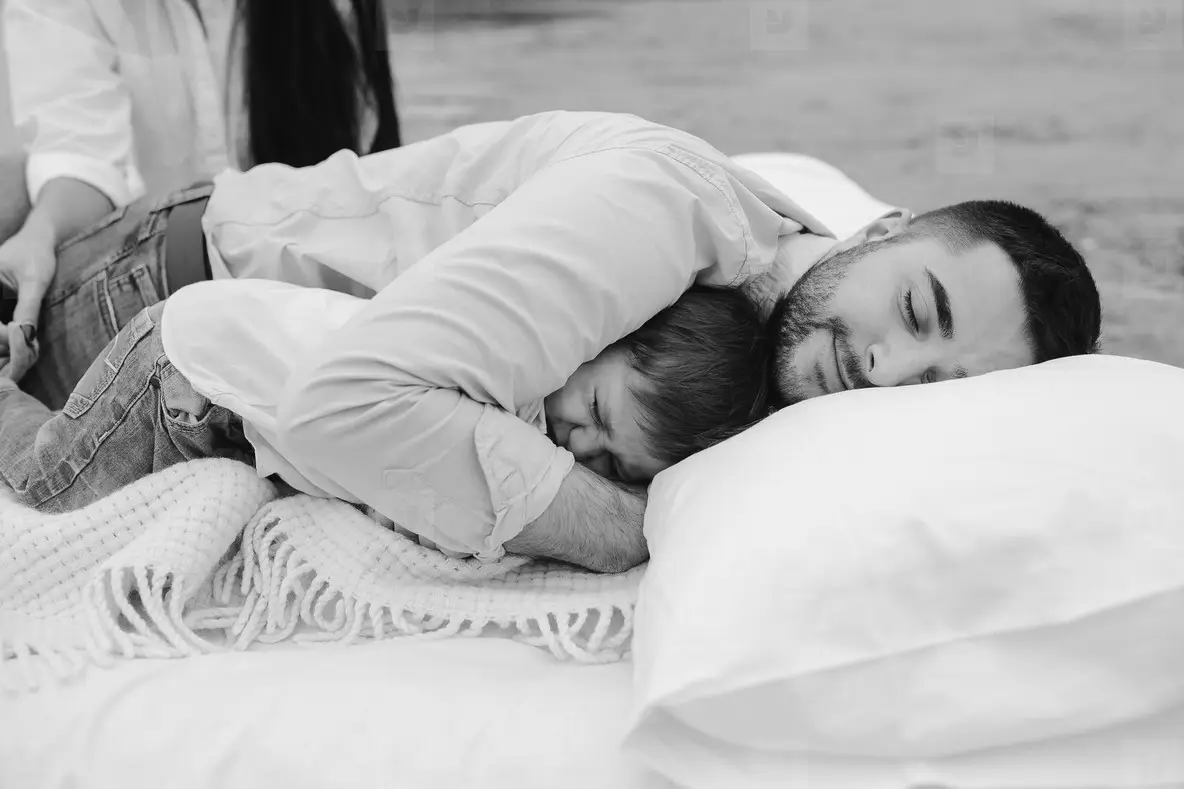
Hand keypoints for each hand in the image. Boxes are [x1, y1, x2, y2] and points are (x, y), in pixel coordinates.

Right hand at [0, 226, 55, 380]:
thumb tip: (26, 336)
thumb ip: (29, 307)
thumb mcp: (35, 281)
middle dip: (3, 340)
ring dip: (5, 340)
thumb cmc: (36, 255)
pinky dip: (7, 334)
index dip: (1, 334)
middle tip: (26, 347)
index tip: (23, 339)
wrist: (39, 241)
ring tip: (27, 344)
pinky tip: (23, 339)